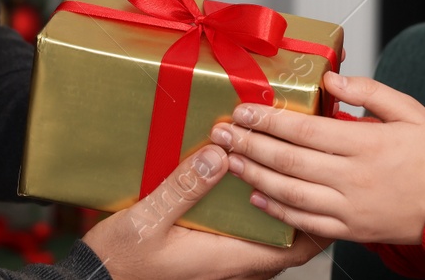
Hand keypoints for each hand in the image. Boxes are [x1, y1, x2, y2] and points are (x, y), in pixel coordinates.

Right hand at [80, 144, 326, 279]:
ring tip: (283, 181)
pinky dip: (256, 223)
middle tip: (309, 177)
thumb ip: (184, 187)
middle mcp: (231, 267)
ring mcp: (220, 267)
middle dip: (303, 214)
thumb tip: (220, 155)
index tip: (327, 192)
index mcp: (227, 259)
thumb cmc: (122, 257)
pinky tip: (245, 196)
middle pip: (287, 247)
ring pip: (267, 247)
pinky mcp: (208, 262)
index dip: (317, 224)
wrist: (98, 279)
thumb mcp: (149, 218)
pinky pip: (246, 245)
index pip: (293, 249)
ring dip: (279, 218)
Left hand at [211, 71, 424, 244]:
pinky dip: (278, 212)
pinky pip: (306, 224)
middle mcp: (352, 178)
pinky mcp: (351, 231)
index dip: (268, 121)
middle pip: (288, 161)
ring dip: (254, 177)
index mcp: (365, 144)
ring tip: (230, 162)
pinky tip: (258, 199)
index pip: (304, 131)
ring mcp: (349, 208)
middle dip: (249, 146)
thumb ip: (368, 91)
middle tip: (221, 134)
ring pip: (290, 194)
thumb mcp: (409, 109)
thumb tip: (331, 77)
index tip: (243, 111)